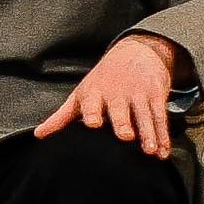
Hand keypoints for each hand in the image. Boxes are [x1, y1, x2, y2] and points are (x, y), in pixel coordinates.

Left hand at [34, 31, 181, 154]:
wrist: (136, 51)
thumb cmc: (102, 79)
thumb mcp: (81, 94)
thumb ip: (61, 117)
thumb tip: (39, 135)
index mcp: (94, 93)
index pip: (92, 104)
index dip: (92, 113)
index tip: (94, 124)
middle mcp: (117, 93)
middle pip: (120, 109)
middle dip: (123, 122)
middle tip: (126, 136)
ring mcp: (138, 94)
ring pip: (144, 116)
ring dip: (149, 133)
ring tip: (151, 151)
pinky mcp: (156, 96)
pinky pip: (160, 118)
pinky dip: (163, 136)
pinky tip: (163, 152)